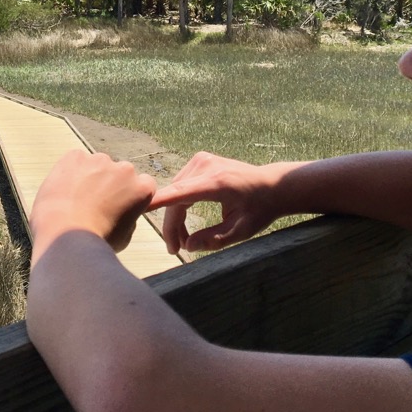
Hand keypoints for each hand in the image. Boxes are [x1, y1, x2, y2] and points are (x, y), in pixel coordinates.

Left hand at [30, 150, 157, 255]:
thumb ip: (128, 217)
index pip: (144, 184)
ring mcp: (100, 160)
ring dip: (90, 177)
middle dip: (110, 184)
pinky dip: (71, 171)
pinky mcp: (76, 156)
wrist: (66, 234)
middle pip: (120, 172)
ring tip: (75, 200)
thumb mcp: (125, 236)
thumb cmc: (97, 240)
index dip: (131, 194)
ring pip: (97, 165)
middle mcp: (125, 169)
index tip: (121, 204)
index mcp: (142, 188)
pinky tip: (64, 190)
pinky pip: (76, 161)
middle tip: (94, 204)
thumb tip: (121, 212)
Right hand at [149, 152, 283, 253]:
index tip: (140, 207)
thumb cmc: (259, 210)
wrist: (272, 185)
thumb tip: (189, 247)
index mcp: (218, 182)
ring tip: (183, 242)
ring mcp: (201, 160)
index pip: (182, 192)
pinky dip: (180, 205)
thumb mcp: (242, 231)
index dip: (160, 201)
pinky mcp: (199, 161)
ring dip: (175, 218)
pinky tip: (185, 225)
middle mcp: (206, 166)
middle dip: (172, 226)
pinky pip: (181, 187)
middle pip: (176, 197)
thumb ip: (215, 239)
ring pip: (175, 192)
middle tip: (175, 250)